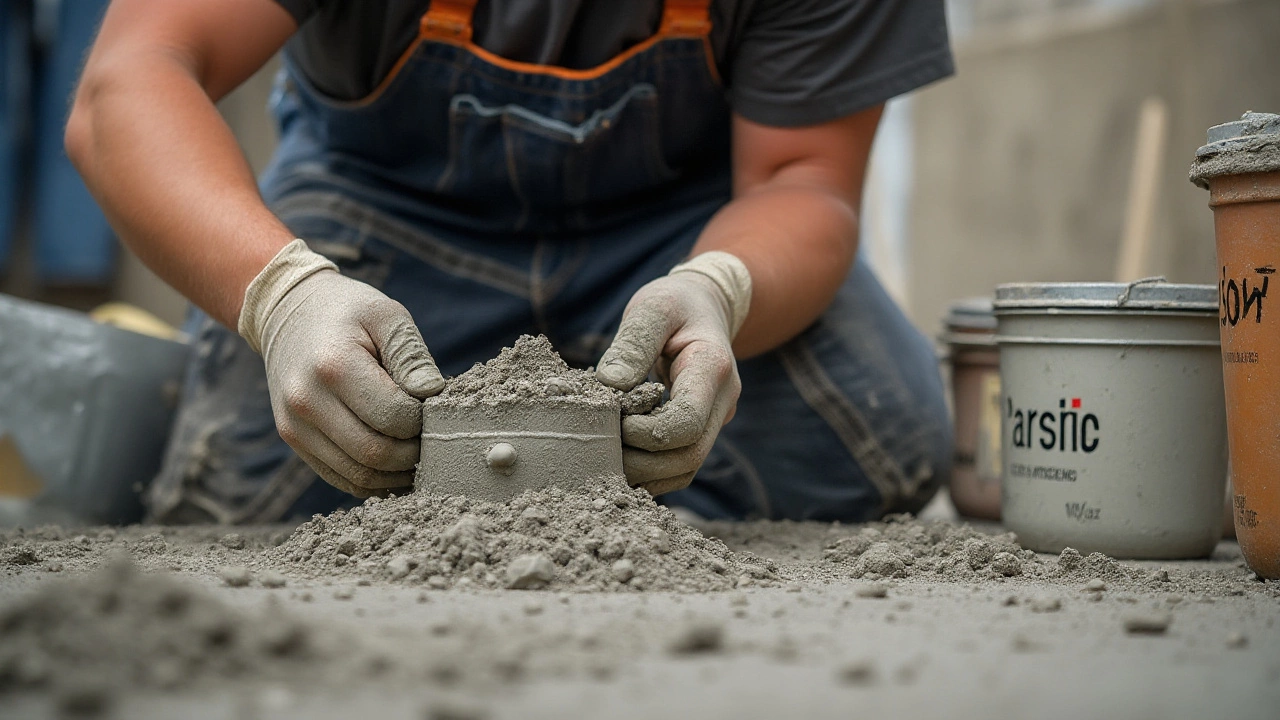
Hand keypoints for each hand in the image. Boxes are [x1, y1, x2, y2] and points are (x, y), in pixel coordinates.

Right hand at [239, 240, 444, 495]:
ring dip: (398, 474)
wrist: (288, 312)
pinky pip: (342, 479)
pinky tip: (397, 466)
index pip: (393, 416)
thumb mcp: (385, 314)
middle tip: (435, 437)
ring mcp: (295, 426)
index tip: (436, 409)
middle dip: (414, 453)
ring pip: (359, 475)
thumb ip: (411, 354)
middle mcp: (307, 401)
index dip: (423, 421)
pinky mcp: (294, 441)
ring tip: (420, 453)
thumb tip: (433, 394)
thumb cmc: (348, 312)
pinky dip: (376, 481)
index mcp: (333, 366)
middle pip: (375, 453)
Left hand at [596, 252, 751, 494]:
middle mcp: (722, 402)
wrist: (704, 307)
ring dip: (643, 472)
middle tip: (600, 444)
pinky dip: (648, 471)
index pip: (687, 424)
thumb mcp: (652, 308)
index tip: (615, 419)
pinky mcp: (700, 431)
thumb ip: (632, 344)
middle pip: (688, 456)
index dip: (647, 433)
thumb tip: (610, 384)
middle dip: (641, 460)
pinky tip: (620, 457)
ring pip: (685, 469)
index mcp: (712, 369)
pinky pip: (678, 467)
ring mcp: (715, 421)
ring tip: (605, 453)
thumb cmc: (675, 303)